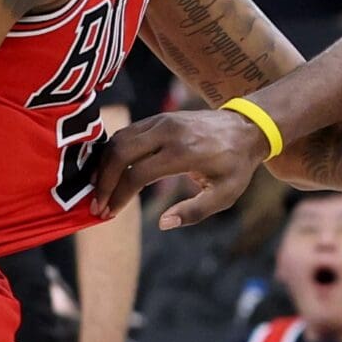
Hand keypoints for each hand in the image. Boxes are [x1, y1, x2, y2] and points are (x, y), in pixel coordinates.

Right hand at [98, 108, 275, 230]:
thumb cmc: (235, 166)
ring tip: (98, 190)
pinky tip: (108, 171)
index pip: (137, 174)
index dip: (119, 196)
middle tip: (96, 204)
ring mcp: (161, 120)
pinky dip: (112, 152)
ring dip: (103, 165)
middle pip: (120, 153)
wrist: (245, 128)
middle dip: (103, 181)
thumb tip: (163, 224)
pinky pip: (126, 133)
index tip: (108, 213)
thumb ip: (194, 212)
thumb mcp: (225, 195)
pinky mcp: (158, 118)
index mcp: (183, 153)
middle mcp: (168, 132)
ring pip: (118, 140)